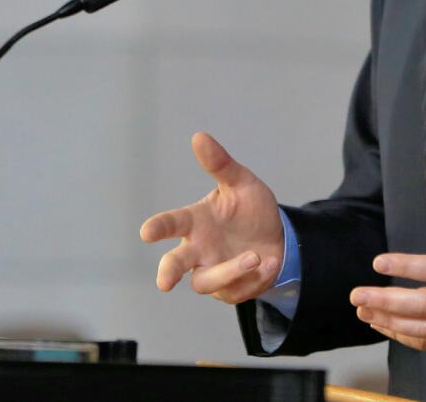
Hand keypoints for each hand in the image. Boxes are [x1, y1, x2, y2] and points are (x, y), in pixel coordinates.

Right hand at [139, 131, 283, 303]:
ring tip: (254, 256)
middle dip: (168, 271)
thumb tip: (199, 136)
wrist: (278, 236)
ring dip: (229, 271)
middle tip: (164, 282)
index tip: (147, 232)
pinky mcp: (230, 290)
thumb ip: (220, 164)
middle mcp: (198, 249)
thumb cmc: (250, 209)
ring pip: (206, 281)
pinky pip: (238, 289)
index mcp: (196, 222)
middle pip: (175, 264)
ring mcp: (212, 271)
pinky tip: (269, 262)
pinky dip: (255, 276)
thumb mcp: (241, 183)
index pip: (172, 223)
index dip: (158, 228)